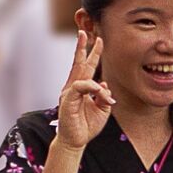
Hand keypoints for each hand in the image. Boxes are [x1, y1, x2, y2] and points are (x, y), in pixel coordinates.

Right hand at [54, 31, 115, 154]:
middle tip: (85, 31)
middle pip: (79, 63)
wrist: (75, 141)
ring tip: (100, 53)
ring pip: (82, 72)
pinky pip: (80, 86)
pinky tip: (99, 88)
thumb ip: (104, 96)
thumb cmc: (87, 126)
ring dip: (91, 58)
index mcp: (81, 88)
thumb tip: (105, 84)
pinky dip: (91, 86)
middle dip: (83, 46)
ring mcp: (69, 92)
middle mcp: (74, 87)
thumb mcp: (102, 110)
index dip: (92, 53)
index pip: (86, 67)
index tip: (98, 39)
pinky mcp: (67, 99)